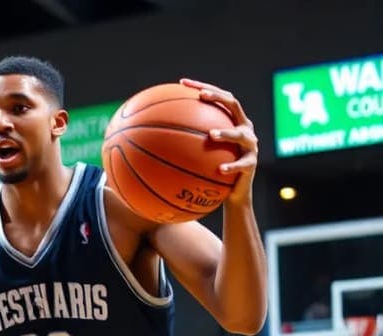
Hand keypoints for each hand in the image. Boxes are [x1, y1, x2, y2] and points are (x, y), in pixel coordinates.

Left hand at [180, 78, 257, 204]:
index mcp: (230, 121)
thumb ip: (178, 142)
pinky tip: (220, 169)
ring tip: (212, 135)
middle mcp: (243, 128)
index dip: (202, 87)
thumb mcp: (194, 154)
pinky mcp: (251, 164)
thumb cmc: (208, 171)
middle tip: (202, 97)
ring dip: (226, 133)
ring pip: (240, 135)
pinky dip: (231, 166)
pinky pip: (241, 164)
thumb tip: (143, 137)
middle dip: (218, 97)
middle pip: (233, 105)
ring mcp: (250, 145)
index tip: (182, 82)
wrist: (231, 193)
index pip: (218, 97)